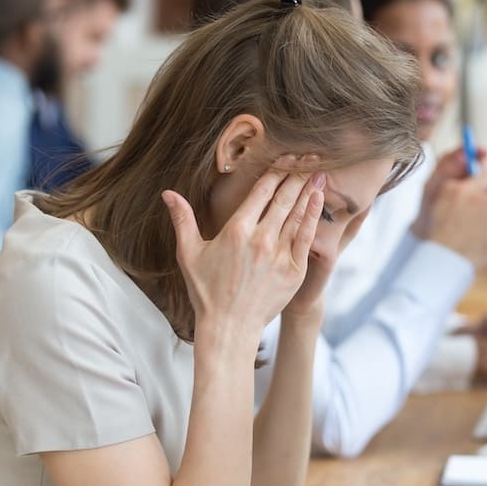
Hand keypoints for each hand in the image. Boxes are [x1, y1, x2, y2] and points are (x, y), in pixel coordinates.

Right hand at [162, 157, 324, 334]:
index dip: (275, 172)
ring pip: (297, 214)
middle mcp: (260, 239)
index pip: (260, 192)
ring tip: (319, 172)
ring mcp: (280, 255)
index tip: (284, 158)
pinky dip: (313, 216)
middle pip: (283, 199)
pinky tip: (319, 199)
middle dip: (296, 175)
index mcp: (236, 231)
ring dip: (308, 191)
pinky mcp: (294, 270)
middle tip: (308, 157)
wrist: (229, 328)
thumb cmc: (206, 292)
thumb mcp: (189, 254)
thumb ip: (183, 219)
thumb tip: (167, 193)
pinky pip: (306, 236)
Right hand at [414, 147, 486, 269]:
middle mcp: (482, 203)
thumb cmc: (432, 227)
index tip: (483, 161)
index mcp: (465, 190)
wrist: (439, 261)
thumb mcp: (432, 191)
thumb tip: (466, 153)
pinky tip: (474, 236)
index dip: (485, 164)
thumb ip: (448, 167)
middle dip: (485, 190)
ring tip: (467, 223)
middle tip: (471, 198)